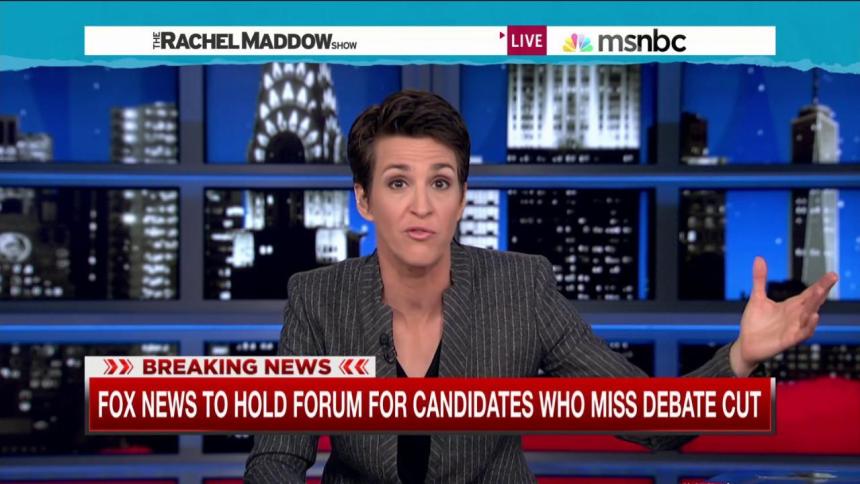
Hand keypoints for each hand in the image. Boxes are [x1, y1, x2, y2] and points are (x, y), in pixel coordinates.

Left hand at [730, 256, 837, 376]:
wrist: (745, 345)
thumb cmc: (755, 323)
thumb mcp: (757, 298)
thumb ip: (760, 279)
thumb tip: (759, 258)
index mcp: (792, 306)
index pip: (810, 293)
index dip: (821, 284)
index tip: (832, 274)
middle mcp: (796, 316)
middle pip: (813, 301)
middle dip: (822, 290)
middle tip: (832, 277)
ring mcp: (794, 328)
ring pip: (809, 315)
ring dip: (815, 304)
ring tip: (820, 291)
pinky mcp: (788, 340)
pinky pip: (802, 333)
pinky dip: (808, 326)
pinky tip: (813, 316)